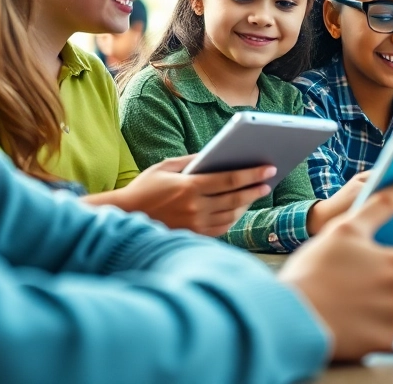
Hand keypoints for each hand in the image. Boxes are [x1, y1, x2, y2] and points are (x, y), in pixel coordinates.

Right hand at [117, 155, 272, 236]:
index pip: (229, 179)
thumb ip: (191, 161)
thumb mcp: (165, 168)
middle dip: (254, 188)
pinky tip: (238, 208)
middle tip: (269, 181)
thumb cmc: (144, 188)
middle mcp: (194, 208)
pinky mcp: (192, 236)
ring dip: (246, 204)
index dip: (252, 173)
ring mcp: (194, 225)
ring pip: (230, 215)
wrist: (124, 217)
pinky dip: (232, 218)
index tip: (268, 168)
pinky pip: (220, 228)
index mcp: (189, 187)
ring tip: (255, 193)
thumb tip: (216, 155)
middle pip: (234, 198)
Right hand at [281, 177, 392, 362]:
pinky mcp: (380, 346)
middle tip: (366, 284)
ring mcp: (392, 324)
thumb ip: (385, 203)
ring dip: (385, 309)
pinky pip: (386, 336)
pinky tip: (351, 320)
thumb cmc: (315, 269)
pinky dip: (373, 330)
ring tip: (354, 302)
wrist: (289, 317)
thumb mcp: (347, 227)